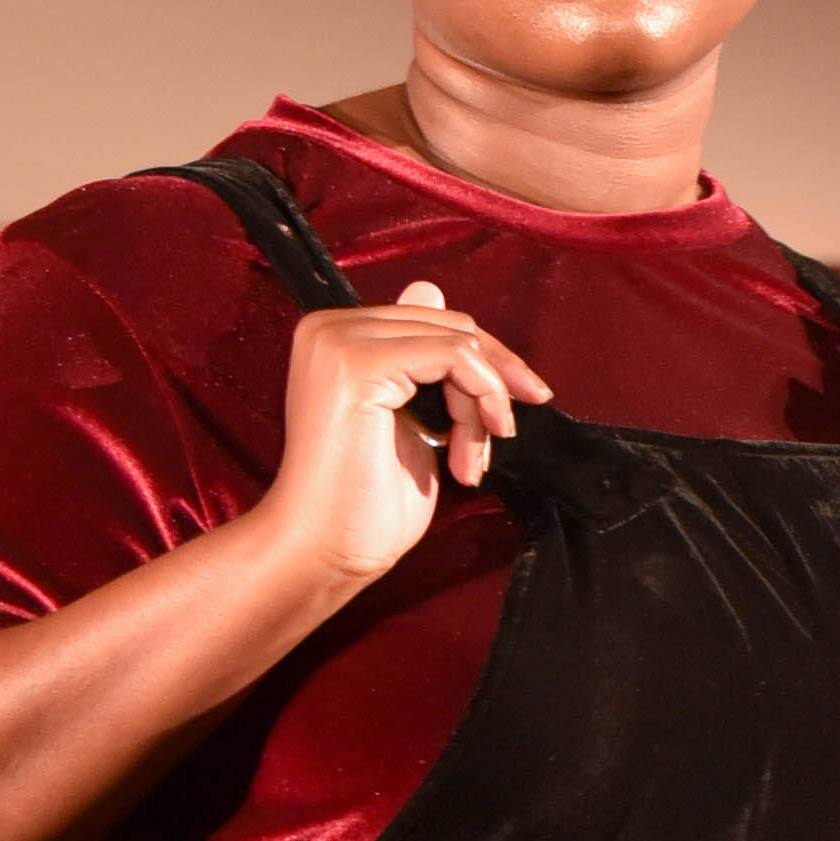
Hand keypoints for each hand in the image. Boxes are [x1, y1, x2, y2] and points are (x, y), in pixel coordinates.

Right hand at [247, 283, 551, 597]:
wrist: (324, 551)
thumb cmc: (363, 506)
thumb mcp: (412, 422)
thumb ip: (425, 365)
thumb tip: (431, 289)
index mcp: (335, 336)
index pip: (430, 322)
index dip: (483, 364)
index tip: (515, 407)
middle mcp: (330, 326)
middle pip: (447, 325)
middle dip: (490, 382)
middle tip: (501, 434)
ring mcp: (341, 341)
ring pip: (455, 341)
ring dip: (483, 401)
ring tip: (471, 459)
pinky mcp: (359, 364)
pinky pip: (453, 355)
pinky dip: (480, 398)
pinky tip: (469, 452)